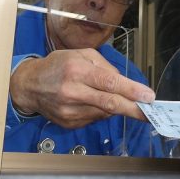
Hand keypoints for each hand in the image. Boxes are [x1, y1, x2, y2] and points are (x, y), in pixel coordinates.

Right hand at [9, 48, 154, 127]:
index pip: (109, 83)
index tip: (148, 96)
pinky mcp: (69, 123)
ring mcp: (70, 111)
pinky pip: (94, 118)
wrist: (30, 86)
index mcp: (77, 71)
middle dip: (133, 109)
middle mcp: (73, 92)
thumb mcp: (81, 55)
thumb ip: (105, 67)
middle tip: (149, 113)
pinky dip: (100, 111)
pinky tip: (91, 102)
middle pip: (109, 103)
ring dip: (115, 107)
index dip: (131, 91)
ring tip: (107, 95)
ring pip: (104, 112)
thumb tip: (124, 82)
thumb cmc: (57, 66)